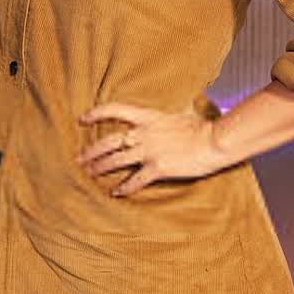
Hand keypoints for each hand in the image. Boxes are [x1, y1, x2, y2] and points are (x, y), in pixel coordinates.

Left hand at [75, 102, 239, 197]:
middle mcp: (144, 134)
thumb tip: (185, 101)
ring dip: (100, 168)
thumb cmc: (204, 127)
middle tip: (78, 158)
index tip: (82, 119)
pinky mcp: (158, 168)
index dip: (96, 113)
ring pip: (116, 160)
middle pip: (109, 141)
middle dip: (91, 150)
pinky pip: (136, 180)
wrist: (215, 140)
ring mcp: (149, 151)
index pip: (115, 110)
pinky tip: (115, 192)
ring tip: (89, 173)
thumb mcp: (184, 112)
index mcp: (148, 117)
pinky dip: (124, 187)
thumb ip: (175, 109)